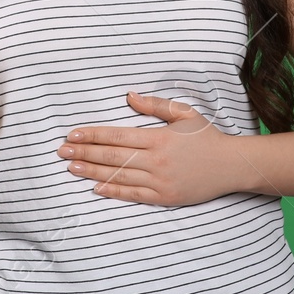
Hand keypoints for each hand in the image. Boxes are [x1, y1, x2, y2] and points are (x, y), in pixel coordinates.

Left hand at [56, 91, 240, 205]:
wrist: (231, 166)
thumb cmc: (207, 137)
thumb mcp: (184, 114)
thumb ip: (155, 105)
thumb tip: (129, 96)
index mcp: (159, 138)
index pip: (117, 136)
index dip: (92, 135)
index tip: (73, 134)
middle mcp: (157, 160)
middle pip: (113, 156)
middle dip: (84, 152)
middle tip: (61, 150)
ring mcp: (160, 181)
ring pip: (119, 176)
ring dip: (92, 171)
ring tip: (71, 166)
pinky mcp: (165, 197)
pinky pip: (134, 194)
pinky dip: (113, 191)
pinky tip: (95, 187)